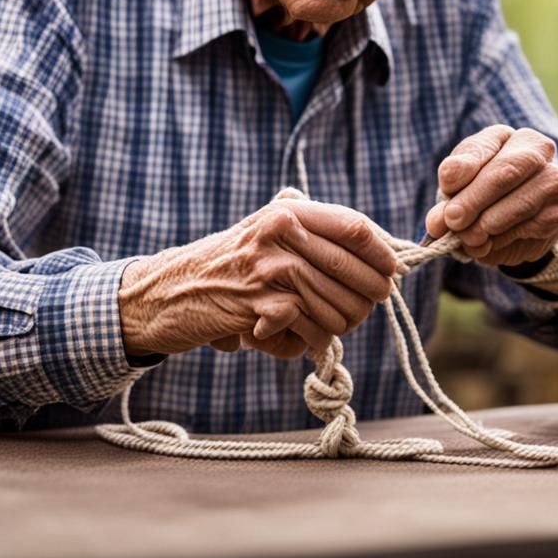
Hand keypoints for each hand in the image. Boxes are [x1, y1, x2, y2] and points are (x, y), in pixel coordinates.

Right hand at [118, 198, 397, 359]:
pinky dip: (304, 344)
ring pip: (338, 308)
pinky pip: (311, 333)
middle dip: (367, 298)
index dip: (382, 254)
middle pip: (355, 273)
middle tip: (361, 309)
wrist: (167, 292)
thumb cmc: (227, 267)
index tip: (391, 273)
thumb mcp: (267, 234)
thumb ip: (314, 235)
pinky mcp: (260, 307)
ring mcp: (269, 270)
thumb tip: (384, 252)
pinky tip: (282, 337)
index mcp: (287, 212)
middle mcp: (280, 234)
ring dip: (334, 326)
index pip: (355, 227)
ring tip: (312, 326)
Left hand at [425, 124, 557, 270]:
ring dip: (486, 225)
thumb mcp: (457, 188)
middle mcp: (534, 150)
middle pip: (505, 172)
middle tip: (452, 220)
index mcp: (502, 136)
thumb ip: (448, 199)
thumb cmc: (479, 195)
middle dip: (474, 200)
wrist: (514, 223)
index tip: (446, 185)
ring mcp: (552, 181)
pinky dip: (500, 240)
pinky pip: (527, 228)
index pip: (480, 147)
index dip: (462, 168)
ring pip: (518, 204)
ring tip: (466, 237)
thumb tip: (437, 221)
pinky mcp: (557, 213)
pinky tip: (487, 243)